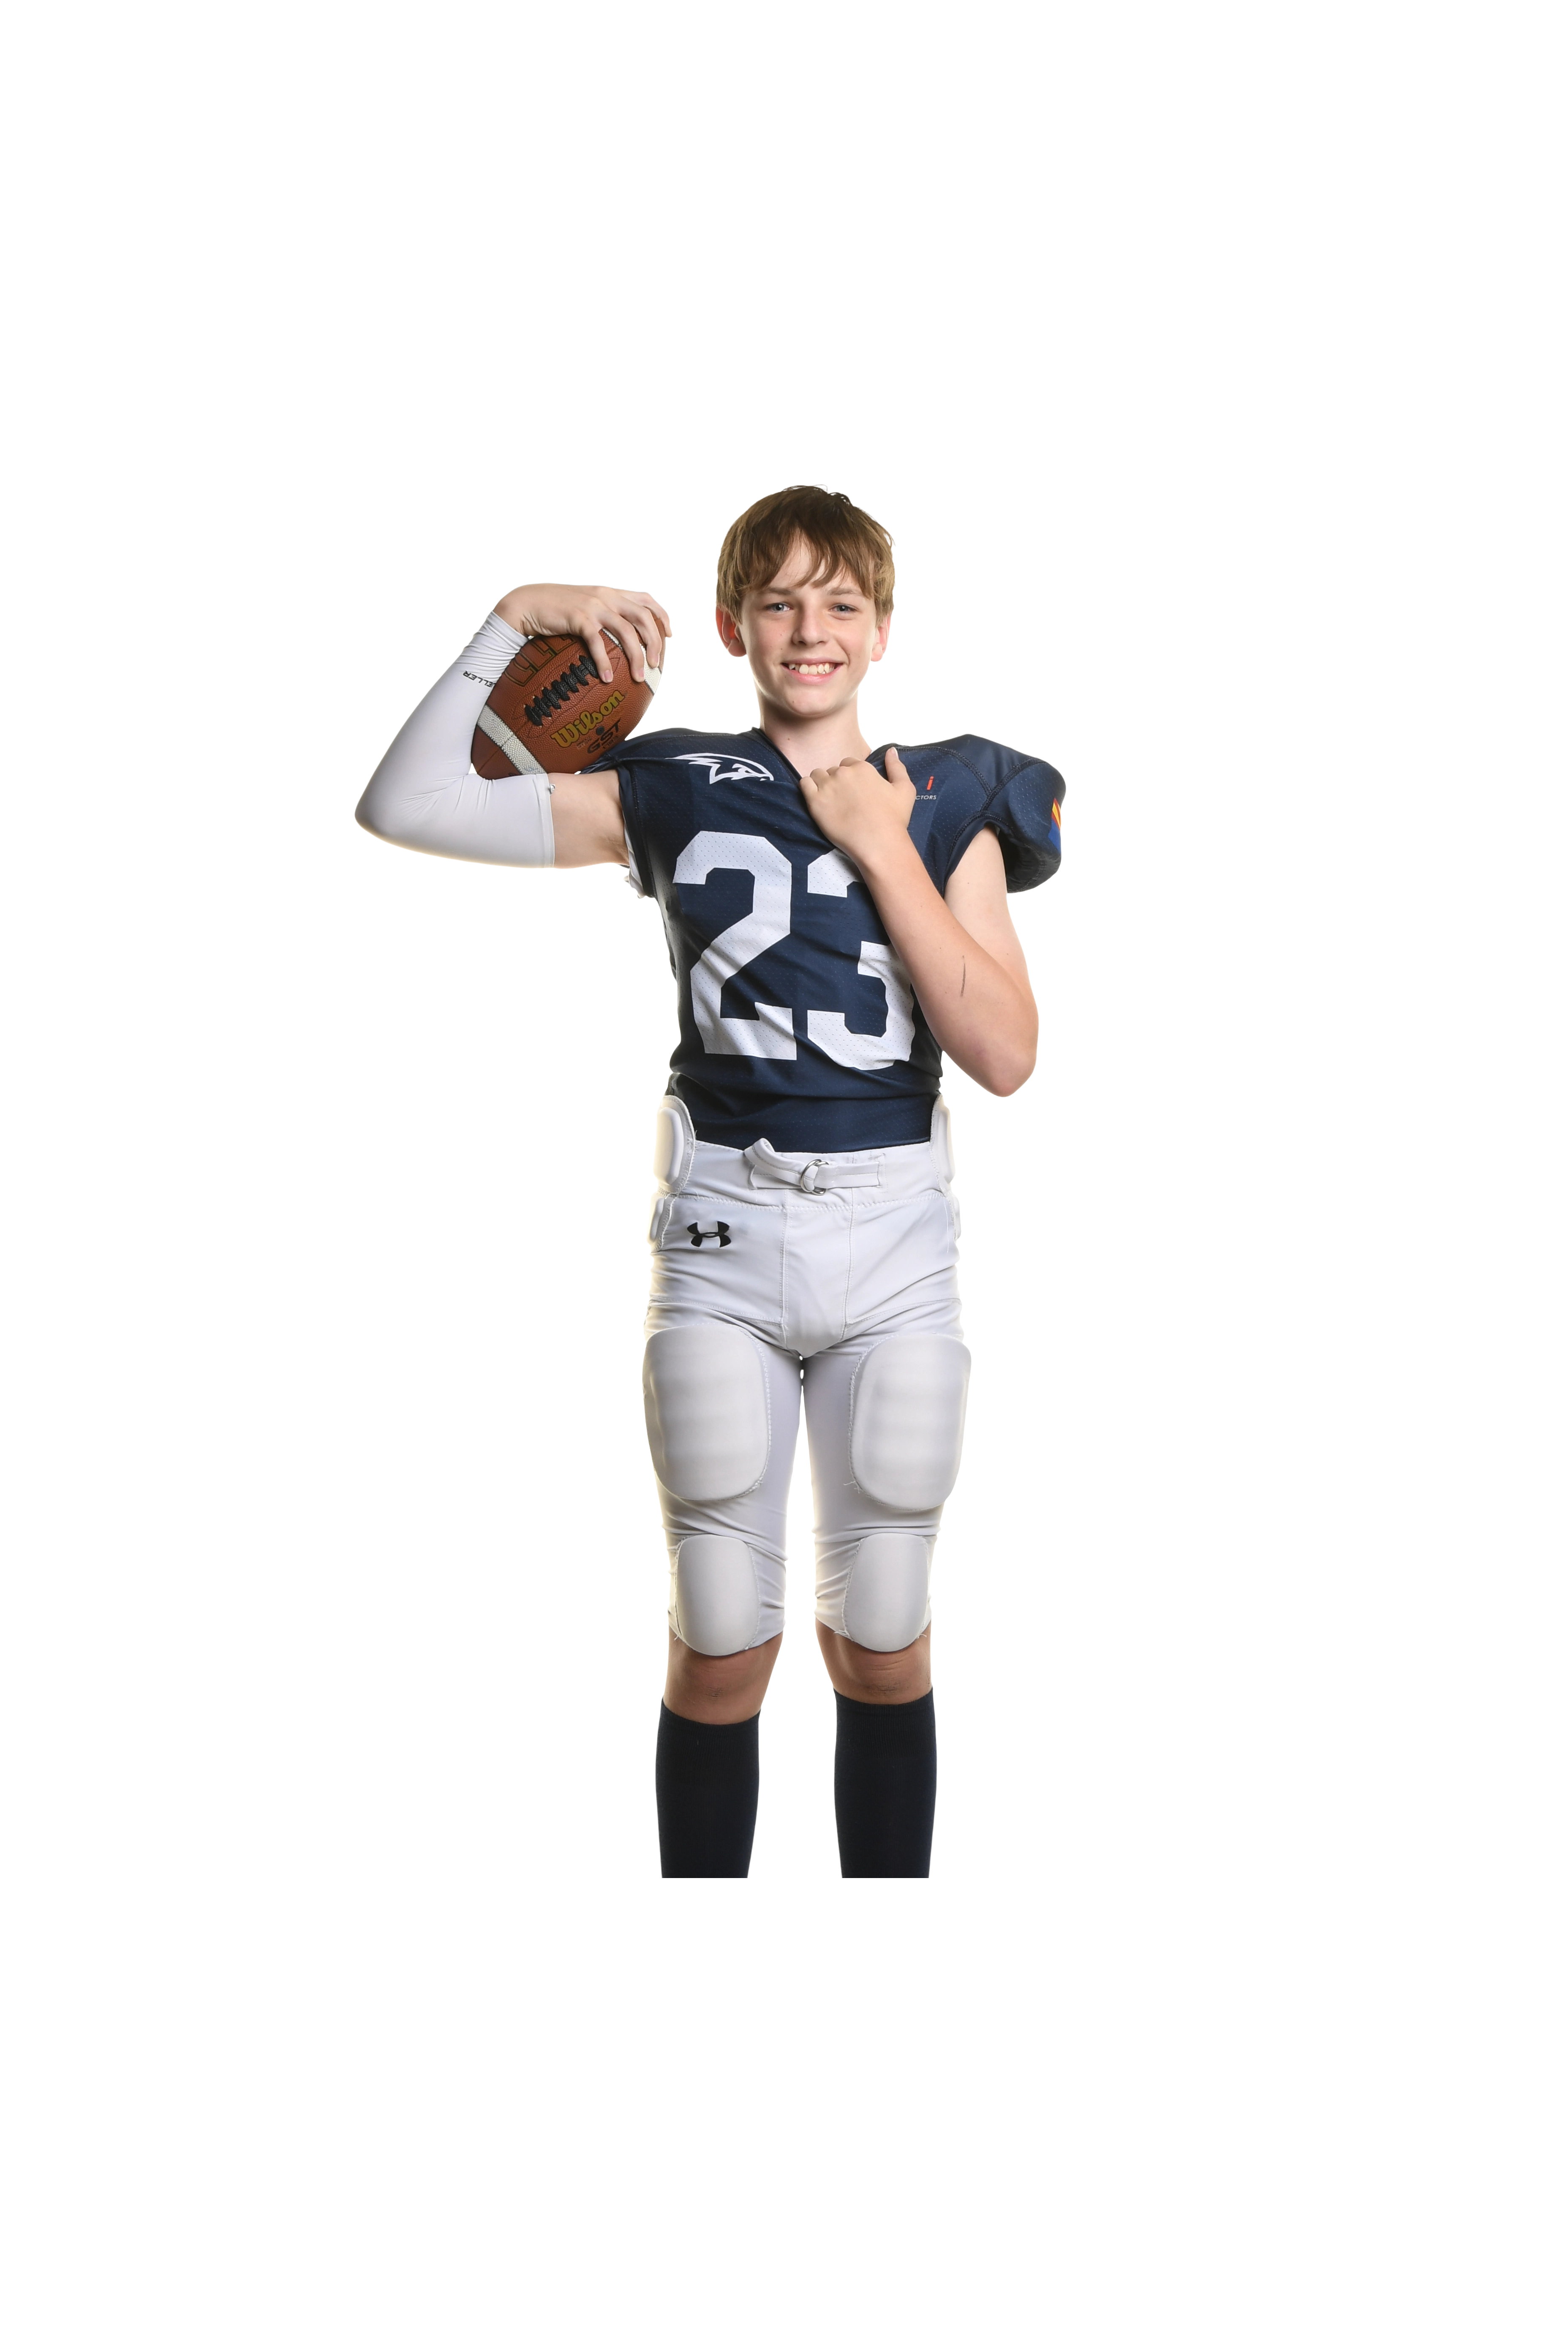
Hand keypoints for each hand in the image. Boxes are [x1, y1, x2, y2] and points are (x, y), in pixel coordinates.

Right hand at [491, 582, 672, 685]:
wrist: (527, 603)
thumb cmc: (556, 610)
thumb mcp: (585, 606)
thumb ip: (604, 615)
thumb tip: (619, 637)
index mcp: (610, 592)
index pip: (646, 598)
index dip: (662, 616)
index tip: (670, 635)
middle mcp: (606, 596)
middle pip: (643, 617)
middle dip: (655, 642)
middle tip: (657, 665)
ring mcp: (593, 606)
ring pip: (626, 630)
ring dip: (636, 656)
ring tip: (638, 677)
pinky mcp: (578, 617)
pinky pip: (597, 641)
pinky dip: (604, 661)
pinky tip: (606, 678)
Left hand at [797, 746, 916, 867]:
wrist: (879, 843)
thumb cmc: (893, 819)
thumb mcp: (905, 790)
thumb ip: (897, 767)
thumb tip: (891, 751)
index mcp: (862, 768)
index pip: (849, 763)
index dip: (851, 776)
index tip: (853, 790)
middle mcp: (843, 773)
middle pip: (833, 770)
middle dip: (837, 781)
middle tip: (843, 799)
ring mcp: (827, 786)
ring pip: (817, 775)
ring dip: (821, 783)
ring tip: (829, 799)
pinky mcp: (815, 802)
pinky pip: (804, 784)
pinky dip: (808, 788)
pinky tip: (816, 798)